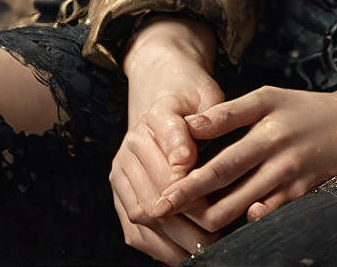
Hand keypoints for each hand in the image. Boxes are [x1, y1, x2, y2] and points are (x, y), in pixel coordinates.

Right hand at [110, 17, 225, 262]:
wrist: (166, 87)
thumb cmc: (194, 97)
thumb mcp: (205, 94)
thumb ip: (204, 118)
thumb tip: (185, 160)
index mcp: (155, 116)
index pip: (170, 151)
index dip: (186, 175)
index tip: (207, 192)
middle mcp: (131, 145)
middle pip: (154, 191)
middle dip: (186, 219)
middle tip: (216, 237)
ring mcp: (122, 170)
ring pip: (142, 214)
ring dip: (172, 239)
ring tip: (202, 252)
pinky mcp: (120, 191)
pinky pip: (132, 228)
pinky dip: (156, 247)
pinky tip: (180, 257)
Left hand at [153, 36, 336, 233]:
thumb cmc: (303, 109)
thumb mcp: (268, 98)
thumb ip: (229, 112)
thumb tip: (189, 125)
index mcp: (263, 119)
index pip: (216, 147)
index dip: (186, 173)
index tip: (158, 190)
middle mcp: (275, 148)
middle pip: (222, 181)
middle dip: (187, 201)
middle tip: (157, 213)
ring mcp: (290, 175)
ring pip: (241, 206)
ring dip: (211, 219)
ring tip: (184, 228)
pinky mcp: (303, 195)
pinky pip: (267, 217)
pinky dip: (244, 225)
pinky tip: (226, 233)